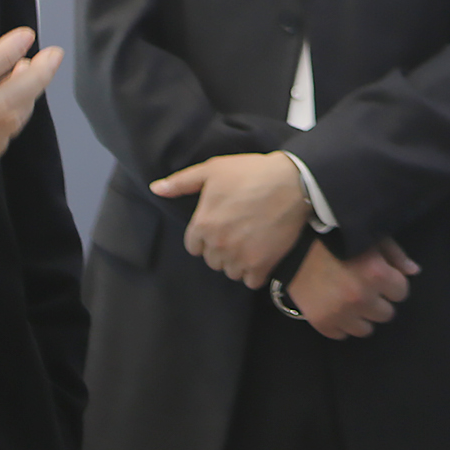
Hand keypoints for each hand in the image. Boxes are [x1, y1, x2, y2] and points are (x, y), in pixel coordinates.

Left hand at [151, 151, 311, 284]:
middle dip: (222, 248)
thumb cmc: (252, 173)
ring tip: (251, 241)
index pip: (194, 246)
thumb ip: (182, 182)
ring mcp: (240, 257)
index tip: (222, 225)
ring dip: (238, 261)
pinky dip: (255, 272)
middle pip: (212, 260)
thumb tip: (155, 189)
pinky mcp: (261, 266)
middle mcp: (218, 245)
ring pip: (230, 271)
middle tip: (239, 230)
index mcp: (203, 225)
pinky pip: (250, 281)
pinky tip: (262, 254)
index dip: (207, 235)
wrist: (293, 183)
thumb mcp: (213, 169)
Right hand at [286, 237, 419, 338]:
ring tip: (351, 300)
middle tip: (366, 288)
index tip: (382, 277)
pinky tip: (335, 307)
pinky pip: (341, 335)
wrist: (294, 241)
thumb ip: (396, 255)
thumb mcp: (372, 236)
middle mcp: (361, 297)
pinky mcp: (320, 321)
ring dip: (362, 316)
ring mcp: (340, 312)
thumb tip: (414, 272)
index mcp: (378, 274)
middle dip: (379, 300)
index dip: (392, 283)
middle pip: (386, 314)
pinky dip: (341, 324)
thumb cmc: (337, 234)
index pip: (401, 292)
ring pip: (365, 330)